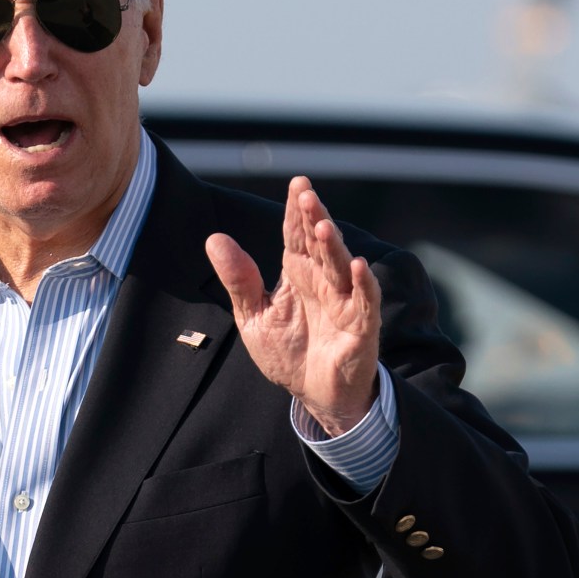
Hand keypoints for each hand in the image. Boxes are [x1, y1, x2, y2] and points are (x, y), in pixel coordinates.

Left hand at [205, 176, 382, 434]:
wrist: (314, 394)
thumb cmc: (288, 353)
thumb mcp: (254, 316)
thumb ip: (239, 279)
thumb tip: (214, 239)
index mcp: (298, 274)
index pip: (297, 235)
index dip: (297, 211)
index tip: (297, 183)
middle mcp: (323, 282)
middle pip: (320, 244)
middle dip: (315, 218)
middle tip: (306, 194)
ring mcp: (344, 302)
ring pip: (341, 267)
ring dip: (334, 246)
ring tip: (322, 227)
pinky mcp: (361, 327)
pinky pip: (364, 302)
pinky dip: (363, 284)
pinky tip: (358, 265)